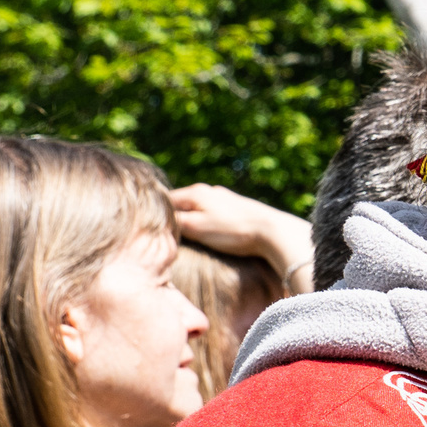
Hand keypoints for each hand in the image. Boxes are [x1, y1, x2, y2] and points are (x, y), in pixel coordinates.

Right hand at [171, 184, 312, 287]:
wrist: (274, 232)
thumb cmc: (233, 231)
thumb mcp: (196, 227)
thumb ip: (174, 221)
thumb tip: (158, 219)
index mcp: (195, 192)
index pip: (165, 200)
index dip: (157, 215)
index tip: (153, 230)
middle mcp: (209, 191)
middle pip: (182, 203)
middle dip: (175, 217)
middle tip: (169, 235)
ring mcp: (225, 198)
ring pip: (199, 208)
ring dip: (193, 220)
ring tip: (190, 236)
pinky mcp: (239, 208)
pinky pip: (215, 214)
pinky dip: (208, 222)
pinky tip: (212, 232)